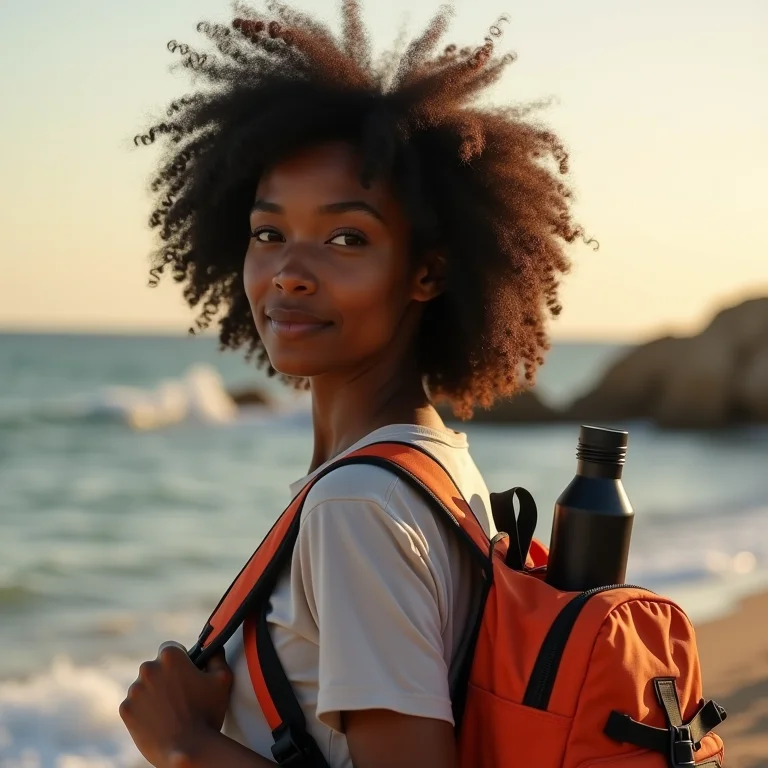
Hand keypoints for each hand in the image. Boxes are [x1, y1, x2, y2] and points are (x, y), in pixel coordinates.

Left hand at [119, 642, 232, 767]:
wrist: (188, 750)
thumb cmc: (207, 713)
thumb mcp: (222, 679)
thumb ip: (217, 656)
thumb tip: (214, 648)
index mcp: (170, 656)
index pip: (171, 648)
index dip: (181, 660)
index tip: (186, 673)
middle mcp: (148, 668)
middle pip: (156, 667)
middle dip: (165, 677)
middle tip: (180, 695)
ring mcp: (134, 690)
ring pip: (144, 686)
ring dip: (153, 693)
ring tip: (170, 711)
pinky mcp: (126, 710)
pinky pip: (134, 705)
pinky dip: (143, 711)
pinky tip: (158, 720)